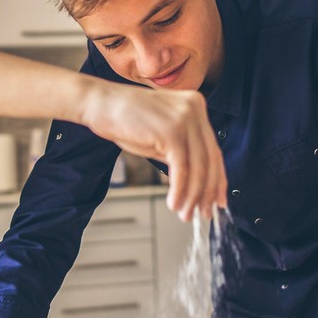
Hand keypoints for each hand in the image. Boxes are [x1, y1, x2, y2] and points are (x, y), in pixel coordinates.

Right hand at [80, 84, 226, 220]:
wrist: (100, 104)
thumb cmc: (125, 120)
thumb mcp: (161, 137)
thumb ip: (181, 153)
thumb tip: (198, 184)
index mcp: (196, 106)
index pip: (214, 150)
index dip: (218, 180)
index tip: (217, 201)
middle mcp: (195, 109)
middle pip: (210, 160)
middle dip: (206, 192)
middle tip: (202, 214)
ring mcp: (185, 118)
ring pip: (198, 167)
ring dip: (192, 196)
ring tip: (185, 214)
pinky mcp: (172, 130)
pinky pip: (182, 168)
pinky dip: (179, 190)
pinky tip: (173, 204)